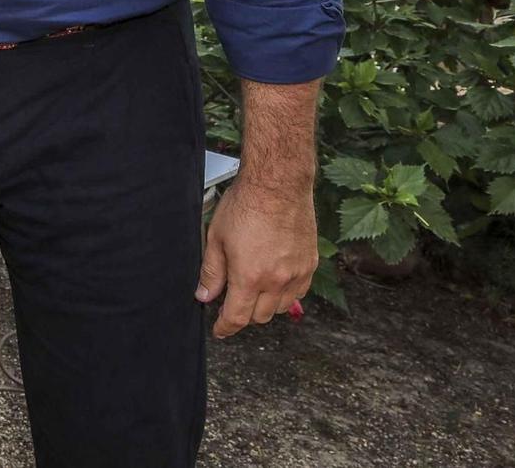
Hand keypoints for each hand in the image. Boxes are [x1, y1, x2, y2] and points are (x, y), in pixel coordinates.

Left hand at [198, 179, 318, 336]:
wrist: (277, 184)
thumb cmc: (245, 205)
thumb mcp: (216, 238)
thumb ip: (211, 272)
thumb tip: (204, 296)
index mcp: (249, 277)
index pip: (237, 318)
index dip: (225, 328)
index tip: (219, 331)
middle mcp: (276, 281)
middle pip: (259, 316)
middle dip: (243, 314)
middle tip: (232, 300)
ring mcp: (297, 273)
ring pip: (280, 307)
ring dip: (265, 305)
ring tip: (252, 288)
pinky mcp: (310, 264)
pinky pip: (299, 292)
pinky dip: (285, 293)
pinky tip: (274, 280)